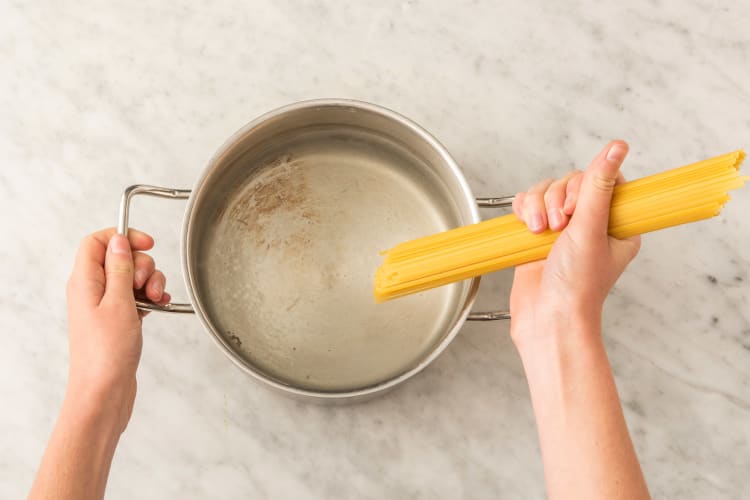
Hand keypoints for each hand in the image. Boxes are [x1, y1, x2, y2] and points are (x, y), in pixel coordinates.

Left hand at [65, 228, 168, 431]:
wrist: (104, 393)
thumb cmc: (106, 355)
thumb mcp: (119, 303)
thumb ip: (119, 268)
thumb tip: (119, 241)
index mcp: (84, 282)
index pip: (97, 242)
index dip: (123, 237)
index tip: (146, 243)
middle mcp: (91, 291)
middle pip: (119, 257)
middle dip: (143, 264)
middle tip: (147, 284)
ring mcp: (104, 305)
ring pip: (131, 277)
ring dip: (150, 282)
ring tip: (156, 299)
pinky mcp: (117, 319)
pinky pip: (137, 296)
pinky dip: (151, 297)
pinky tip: (159, 306)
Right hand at [509, 141, 640, 347]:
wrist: (546, 318)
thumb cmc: (577, 287)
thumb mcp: (590, 229)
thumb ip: (599, 186)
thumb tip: (617, 148)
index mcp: (616, 224)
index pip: (605, 180)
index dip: (587, 184)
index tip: (578, 206)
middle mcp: (590, 224)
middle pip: (570, 182)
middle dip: (557, 199)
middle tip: (559, 226)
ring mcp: (562, 230)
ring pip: (546, 191)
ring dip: (538, 206)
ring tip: (540, 232)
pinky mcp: (537, 235)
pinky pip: (527, 204)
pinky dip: (524, 211)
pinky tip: (526, 228)